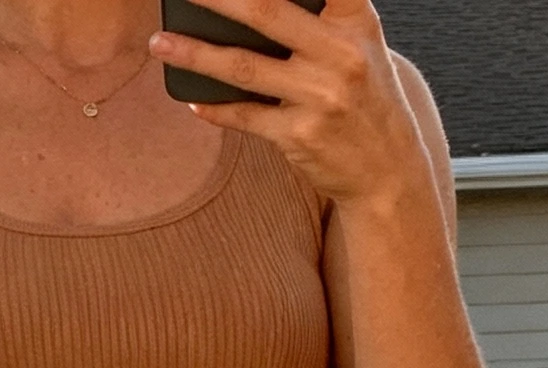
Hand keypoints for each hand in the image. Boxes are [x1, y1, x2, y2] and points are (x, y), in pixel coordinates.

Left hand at [150, 0, 426, 210]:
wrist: (388, 171)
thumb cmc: (365, 99)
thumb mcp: (360, 44)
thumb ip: (323, 16)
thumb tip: (249, 8)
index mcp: (355, 19)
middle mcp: (340, 53)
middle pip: (265, 11)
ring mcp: (319, 97)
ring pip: (243, 67)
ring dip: (194, 54)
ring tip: (160, 44)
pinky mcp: (300, 137)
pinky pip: (245, 116)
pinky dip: (215, 108)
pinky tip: (192, 100)